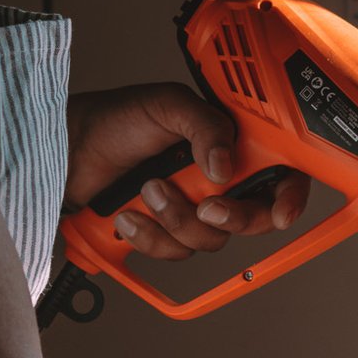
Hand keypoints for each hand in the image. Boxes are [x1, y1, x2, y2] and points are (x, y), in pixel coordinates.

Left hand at [62, 83, 312, 261]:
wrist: (69, 150)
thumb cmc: (116, 119)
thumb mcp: (167, 105)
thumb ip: (205, 126)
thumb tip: (225, 167)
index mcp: (229, 144)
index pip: (279, 175)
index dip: (289, 197)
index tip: (280, 212)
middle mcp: (217, 181)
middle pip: (252, 218)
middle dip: (230, 217)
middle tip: (205, 204)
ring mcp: (190, 209)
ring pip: (210, 239)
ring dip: (175, 218)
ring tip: (147, 190)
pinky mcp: (163, 233)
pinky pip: (175, 252)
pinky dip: (149, 237)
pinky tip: (129, 214)